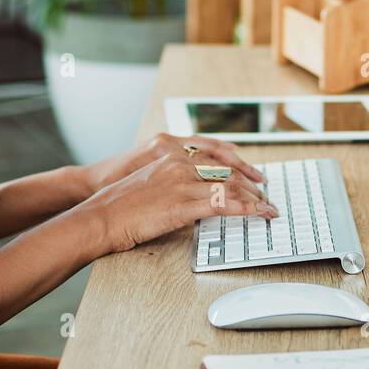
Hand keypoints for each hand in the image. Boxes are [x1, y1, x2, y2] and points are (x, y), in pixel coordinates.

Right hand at [77, 142, 278, 254]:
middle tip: (266, 195)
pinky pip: (223, 203)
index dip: (240, 166)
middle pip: (228, 170)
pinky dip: (245, 208)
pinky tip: (257, 213)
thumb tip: (193, 191)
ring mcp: (182, 182)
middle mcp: (179, 162)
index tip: (253, 176)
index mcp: (171, 153)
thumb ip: (173, 179)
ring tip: (267, 208)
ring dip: (254, 198)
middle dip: (251, 184)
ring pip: (230, 185)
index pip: (216, 156)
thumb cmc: (120, 203)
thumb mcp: (150, 181)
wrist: (101, 215)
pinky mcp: (182, 203)